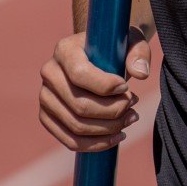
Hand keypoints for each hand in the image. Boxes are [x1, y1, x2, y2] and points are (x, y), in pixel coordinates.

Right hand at [38, 27, 149, 151]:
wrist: (99, 56)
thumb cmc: (116, 48)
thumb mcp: (131, 42)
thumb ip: (139, 53)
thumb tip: (141, 74)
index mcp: (65, 50)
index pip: (80, 74)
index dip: (106, 86)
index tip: (126, 88)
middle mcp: (50, 73)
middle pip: (79, 105)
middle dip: (113, 110)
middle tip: (134, 105)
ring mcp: (45, 98)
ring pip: (76, 125)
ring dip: (109, 128)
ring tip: (131, 118)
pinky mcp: (48, 118)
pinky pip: (71, 140)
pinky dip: (97, 144)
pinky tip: (118, 136)